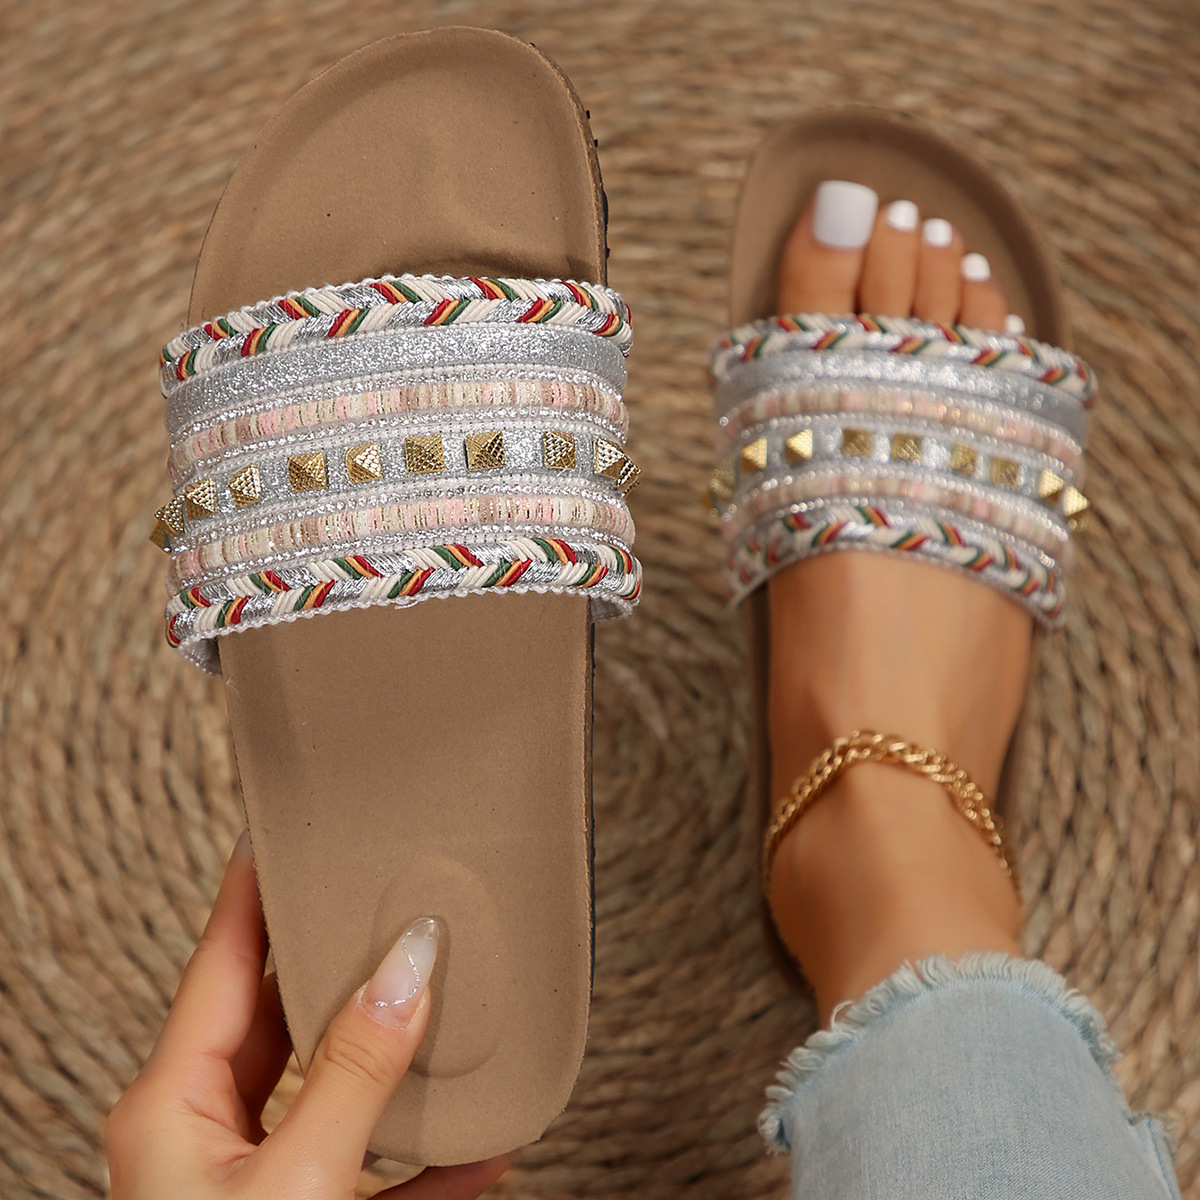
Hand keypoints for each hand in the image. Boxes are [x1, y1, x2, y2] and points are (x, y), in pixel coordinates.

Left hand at [106, 833, 509, 1199]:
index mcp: (172, 1108)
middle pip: (278, 1016)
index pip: (219, 963)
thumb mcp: (297, 1180)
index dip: (252, 889)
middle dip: (337, 964)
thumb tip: (408, 969)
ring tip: (443, 1008)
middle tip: (382, 902)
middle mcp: (201, 1137)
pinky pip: (369, 1174)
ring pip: (328, 1092)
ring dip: (392, 1065)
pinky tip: (480, 1143)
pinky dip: (423, 1159)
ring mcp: (248, 1184)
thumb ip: (354, 1074)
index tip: (281, 829)